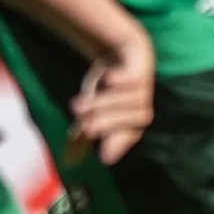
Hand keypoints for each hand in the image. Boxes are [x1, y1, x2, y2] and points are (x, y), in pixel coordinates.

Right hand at [64, 31, 153, 165]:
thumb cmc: (107, 88)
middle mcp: (142, 104)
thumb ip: (83, 133)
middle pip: (136, 118)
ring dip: (106, 103)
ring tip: (77, 105)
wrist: (122, 51)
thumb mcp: (92, 111)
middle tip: (83, 127)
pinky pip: (137, 75)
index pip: (130, 134)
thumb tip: (69, 162)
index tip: (104, 157)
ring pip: (133, 99)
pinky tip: (110, 80)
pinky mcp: (141, 66)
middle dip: (108, 122)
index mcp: (133, 119)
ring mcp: (144, 85)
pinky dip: (124, 79)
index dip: (119, 144)